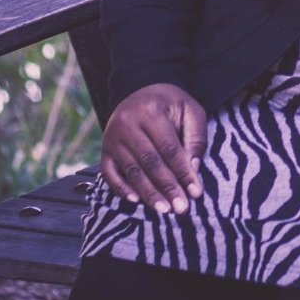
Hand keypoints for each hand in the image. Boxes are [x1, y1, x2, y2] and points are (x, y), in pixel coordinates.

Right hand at [101, 82, 206, 214]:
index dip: (183, 172)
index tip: (195, 193)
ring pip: (132, 171)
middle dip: (167, 188)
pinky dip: (122, 189)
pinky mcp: (104, 149)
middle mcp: (127, 124)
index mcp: (151, 111)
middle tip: (181, 208)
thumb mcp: (190, 111)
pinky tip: (136, 201)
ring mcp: (112, 137)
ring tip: (164, 210)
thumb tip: (193, 169)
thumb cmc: (170, 103)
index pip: (169, 149)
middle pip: (150, 162)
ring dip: (148, 193)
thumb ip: (195, 138)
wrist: (140, 89)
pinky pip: (110, 173)